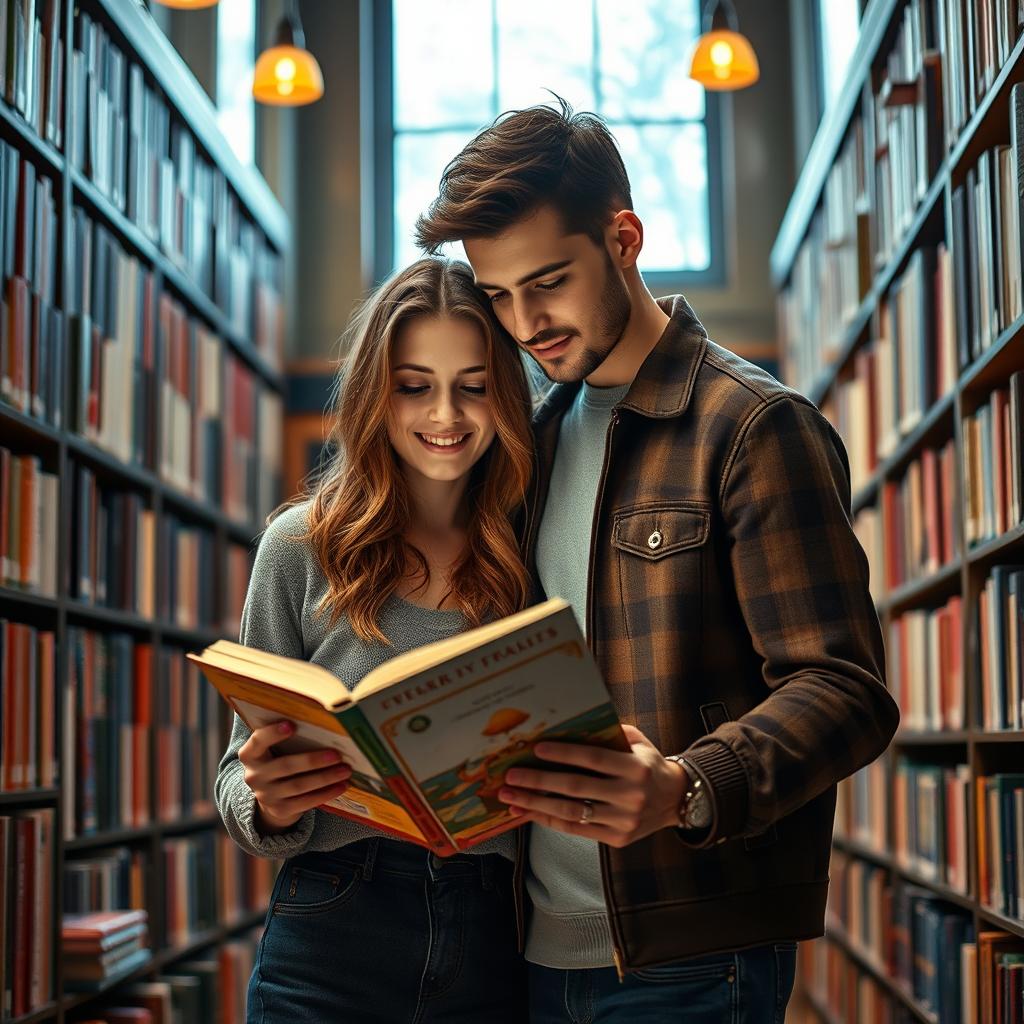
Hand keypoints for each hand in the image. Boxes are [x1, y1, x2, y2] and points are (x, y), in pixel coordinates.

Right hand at [238, 720, 352, 834]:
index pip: (258, 741)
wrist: (271, 797)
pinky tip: (341, 786)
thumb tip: (324, 725)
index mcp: (250, 754)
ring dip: (325, 777)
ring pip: (299, 785)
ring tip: (345, 770)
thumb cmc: (280, 761)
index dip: (273, 733)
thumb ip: (289, 739)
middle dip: (313, 760)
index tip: (292, 725)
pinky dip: (325, 794)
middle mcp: (254, 776)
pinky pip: (305, 802)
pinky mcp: (280, 810)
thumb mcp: (276, 749)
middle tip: (337, 755)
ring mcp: (266, 795)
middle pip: (285, 766)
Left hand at [497, 724, 686, 846]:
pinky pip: (577, 830)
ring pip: (571, 813)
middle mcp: (631, 796)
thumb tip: (572, 723)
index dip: (564, 754)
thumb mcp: (637, 742)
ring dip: (536, 805)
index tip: (536, 749)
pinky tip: (529, 812)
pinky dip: (550, 820)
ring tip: (511, 799)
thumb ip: (611, 732)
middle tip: (510, 777)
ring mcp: (623, 821)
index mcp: (636, 768)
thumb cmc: (648, 764)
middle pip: (575, 788)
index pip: (593, 759)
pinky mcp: (617, 839)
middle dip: (538, 782)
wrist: (676, 800)